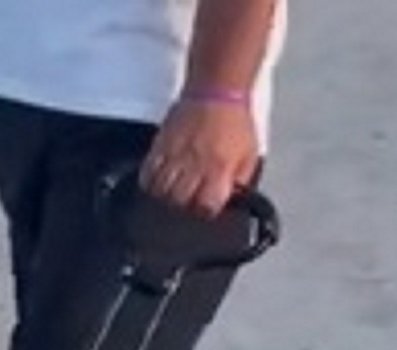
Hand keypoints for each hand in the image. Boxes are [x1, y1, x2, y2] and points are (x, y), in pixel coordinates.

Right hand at [142, 98, 259, 217]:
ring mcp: (176, 156)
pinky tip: (155, 183)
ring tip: (169, 196)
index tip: (205, 209)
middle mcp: (196, 165)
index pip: (206, 205)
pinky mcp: (161, 147)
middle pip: (178, 202)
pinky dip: (149, 183)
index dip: (205, 212)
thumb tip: (231, 199)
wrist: (217, 91)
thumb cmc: (234, 121)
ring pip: (159, 191)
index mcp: (220, 168)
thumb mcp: (250, 154)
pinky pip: (147, 173)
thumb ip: (241, 180)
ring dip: (163, 198)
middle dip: (181, 207)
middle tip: (185, 204)